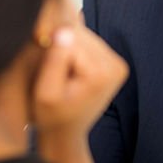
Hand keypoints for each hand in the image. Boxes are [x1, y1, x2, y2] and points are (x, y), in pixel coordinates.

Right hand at [33, 19, 128, 162]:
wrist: (65, 131)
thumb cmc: (51, 116)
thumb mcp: (45, 93)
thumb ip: (53, 61)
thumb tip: (63, 31)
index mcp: (101, 74)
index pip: (68, 39)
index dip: (51, 52)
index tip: (49, 75)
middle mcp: (116, 66)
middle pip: (78, 34)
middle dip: (60, 48)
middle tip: (55, 75)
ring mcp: (118, 63)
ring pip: (82, 35)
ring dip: (66, 48)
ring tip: (62, 74)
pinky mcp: (114, 62)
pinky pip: (87, 42)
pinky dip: (74, 51)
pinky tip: (70, 70)